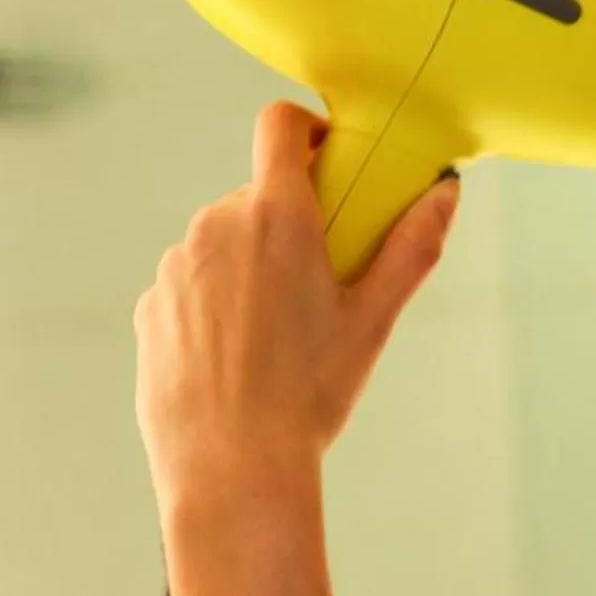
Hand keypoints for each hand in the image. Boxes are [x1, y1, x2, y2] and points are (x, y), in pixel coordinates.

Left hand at [135, 102, 458, 595]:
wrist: (231, 469)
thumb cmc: (308, 397)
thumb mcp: (372, 321)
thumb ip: (411, 247)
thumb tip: (445, 192)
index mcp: (277, 217)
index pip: (279, 125)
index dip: (304, 130)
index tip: (324, 158)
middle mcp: (216, 225)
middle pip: (255, 199)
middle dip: (284, 230)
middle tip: (314, 292)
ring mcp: (176, 267)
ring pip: (219, 247)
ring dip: (245, 272)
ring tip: (271, 345)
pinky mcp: (150, 308)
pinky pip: (188, 291)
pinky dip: (211, 312)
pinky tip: (233, 366)